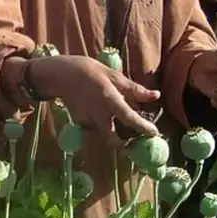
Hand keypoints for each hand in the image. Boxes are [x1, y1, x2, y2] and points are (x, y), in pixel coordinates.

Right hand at [31, 55, 160, 148]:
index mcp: (109, 100)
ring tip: (121, 125)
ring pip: (105, 134)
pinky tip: (102, 113)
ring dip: (114, 134)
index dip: (143, 128)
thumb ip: (134, 89)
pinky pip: (96, 127)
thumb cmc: (90, 71)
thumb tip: (155, 96)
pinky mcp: (80, 122)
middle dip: (124, 146)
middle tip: (135, 143)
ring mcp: (87, 120)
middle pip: (113, 140)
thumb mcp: (114, 75)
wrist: (60, 75)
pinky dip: (103, 124)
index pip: (129, 118)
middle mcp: (98, 114)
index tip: (155, 133)